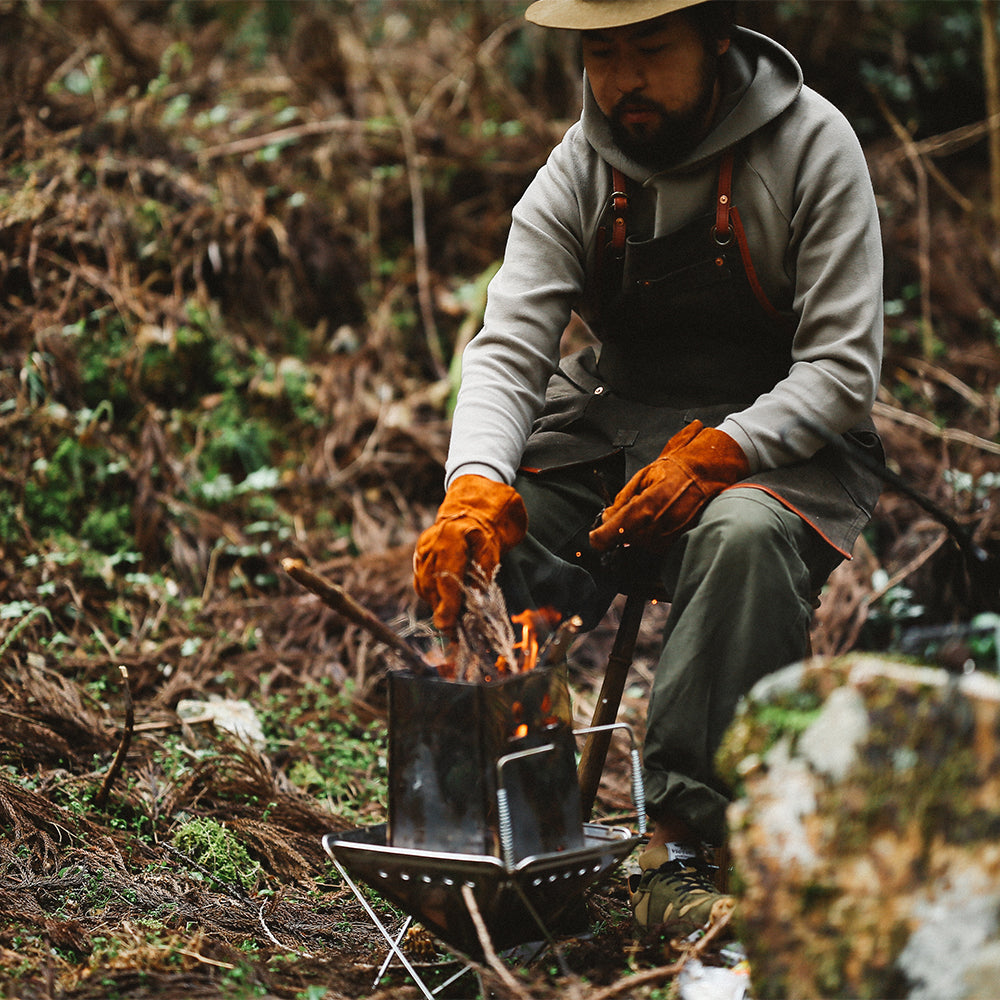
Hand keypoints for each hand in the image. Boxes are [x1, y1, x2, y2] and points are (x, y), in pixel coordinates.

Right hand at [413, 474, 526, 630]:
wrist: (468, 509)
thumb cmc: (483, 531)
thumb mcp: (490, 548)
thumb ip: (483, 573)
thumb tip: (476, 600)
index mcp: (449, 539)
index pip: (446, 578)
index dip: (446, 604)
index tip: (448, 626)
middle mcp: (430, 545)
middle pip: (431, 587)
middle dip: (441, 611)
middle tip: (452, 632)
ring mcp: (420, 551)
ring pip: (424, 587)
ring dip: (437, 605)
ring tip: (451, 621)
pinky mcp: (417, 557)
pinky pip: (421, 583)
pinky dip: (432, 596)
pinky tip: (444, 604)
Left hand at [589, 421, 748, 552]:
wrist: (704, 473)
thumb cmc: (673, 471)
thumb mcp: (642, 477)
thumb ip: (623, 499)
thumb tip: (607, 517)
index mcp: (649, 503)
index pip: (617, 529)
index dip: (602, 536)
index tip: (595, 537)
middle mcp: (661, 522)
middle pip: (628, 538)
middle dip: (621, 529)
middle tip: (625, 512)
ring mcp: (672, 532)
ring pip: (642, 543)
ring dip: (636, 532)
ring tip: (647, 511)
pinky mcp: (680, 538)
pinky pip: (657, 543)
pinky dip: (650, 534)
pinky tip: (657, 518)